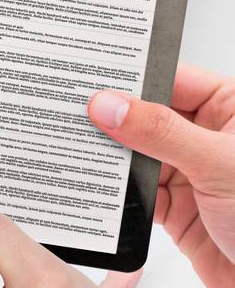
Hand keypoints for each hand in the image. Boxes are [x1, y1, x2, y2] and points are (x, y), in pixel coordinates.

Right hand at [88, 66, 234, 287]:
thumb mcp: (220, 165)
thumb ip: (162, 132)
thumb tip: (110, 106)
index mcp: (230, 110)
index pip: (170, 80)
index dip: (129, 79)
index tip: (87, 81)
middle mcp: (208, 137)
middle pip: (145, 116)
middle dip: (110, 118)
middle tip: (68, 114)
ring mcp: (190, 173)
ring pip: (134, 154)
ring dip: (108, 157)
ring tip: (73, 148)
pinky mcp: (176, 208)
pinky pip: (134, 192)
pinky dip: (113, 192)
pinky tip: (94, 185)